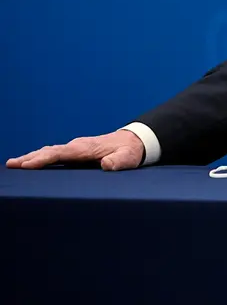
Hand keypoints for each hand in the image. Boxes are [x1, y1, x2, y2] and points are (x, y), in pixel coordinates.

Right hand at [6, 130, 144, 170]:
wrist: (135, 141)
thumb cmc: (131, 151)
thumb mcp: (129, 158)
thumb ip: (119, 161)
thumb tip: (106, 164)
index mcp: (86, 148)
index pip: (60, 153)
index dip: (44, 159)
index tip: (27, 165)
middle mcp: (77, 146)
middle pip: (50, 151)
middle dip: (30, 158)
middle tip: (11, 165)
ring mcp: (76, 148)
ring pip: (50, 152)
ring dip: (32, 157)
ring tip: (14, 164)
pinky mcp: (76, 152)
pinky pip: (54, 154)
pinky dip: (40, 158)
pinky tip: (30, 163)